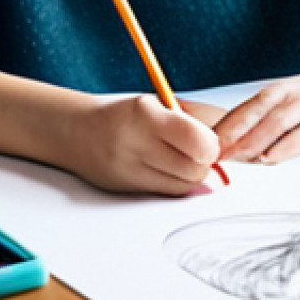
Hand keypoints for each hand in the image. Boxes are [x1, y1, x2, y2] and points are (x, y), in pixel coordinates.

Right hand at [68, 94, 221, 195]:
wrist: (77, 132)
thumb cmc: (124, 114)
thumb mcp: (155, 105)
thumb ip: (188, 123)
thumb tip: (221, 150)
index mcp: (146, 114)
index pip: (198, 141)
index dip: (211, 145)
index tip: (209, 141)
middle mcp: (135, 143)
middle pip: (194, 169)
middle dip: (204, 163)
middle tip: (197, 151)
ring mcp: (130, 170)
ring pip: (184, 186)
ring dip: (191, 175)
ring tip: (180, 158)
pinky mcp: (127, 190)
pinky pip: (167, 194)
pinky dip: (176, 184)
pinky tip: (168, 169)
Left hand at [214, 59, 299, 164]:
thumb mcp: (293, 93)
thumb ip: (266, 114)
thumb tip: (231, 140)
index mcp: (289, 89)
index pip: (256, 105)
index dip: (235, 124)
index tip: (215, 143)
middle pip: (277, 118)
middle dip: (252, 138)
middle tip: (230, 157)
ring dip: (285, 145)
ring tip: (264, 160)